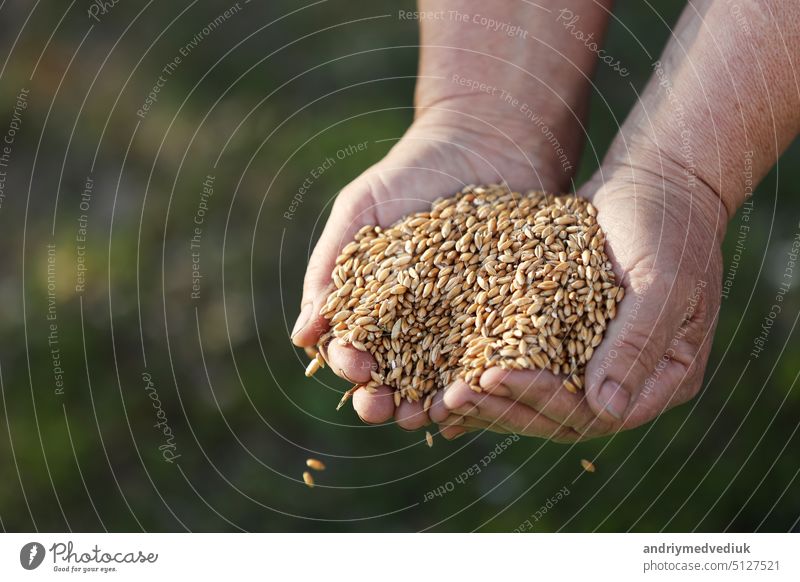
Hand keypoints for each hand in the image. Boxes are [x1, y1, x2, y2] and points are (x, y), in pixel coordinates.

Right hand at [291, 108, 570, 427]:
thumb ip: (329, 268)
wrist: (483, 144)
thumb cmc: (408, 174)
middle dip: (383, 400)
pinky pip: (491, 360)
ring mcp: (458, 327)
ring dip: (430, 404)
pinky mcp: (503, 319)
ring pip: (439, 380)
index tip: (357, 367)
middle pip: (392, 378)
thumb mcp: (359, 211)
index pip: (351, 350)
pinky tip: (479, 395)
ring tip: (432, 417)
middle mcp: (412, 326)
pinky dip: (482, 382)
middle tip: (386, 409)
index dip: (349, 365)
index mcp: (371, 307)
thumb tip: (302, 336)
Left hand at [432, 159, 727, 440]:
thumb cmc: (670, 221)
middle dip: (505, 406)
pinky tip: (448, 377)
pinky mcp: (566, 335)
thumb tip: (606, 410)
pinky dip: (490, 369)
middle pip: (560, 415)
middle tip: (452, 398)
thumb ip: (638, 343)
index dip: (543, 402)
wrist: (655, 177)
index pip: (597, 413)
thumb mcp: (662, 281)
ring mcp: (597, 359)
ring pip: (537, 395)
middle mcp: (630, 378)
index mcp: (667, 376)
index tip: (494, 377)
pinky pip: (526, 361)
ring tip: (442, 395)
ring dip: (490, 397)